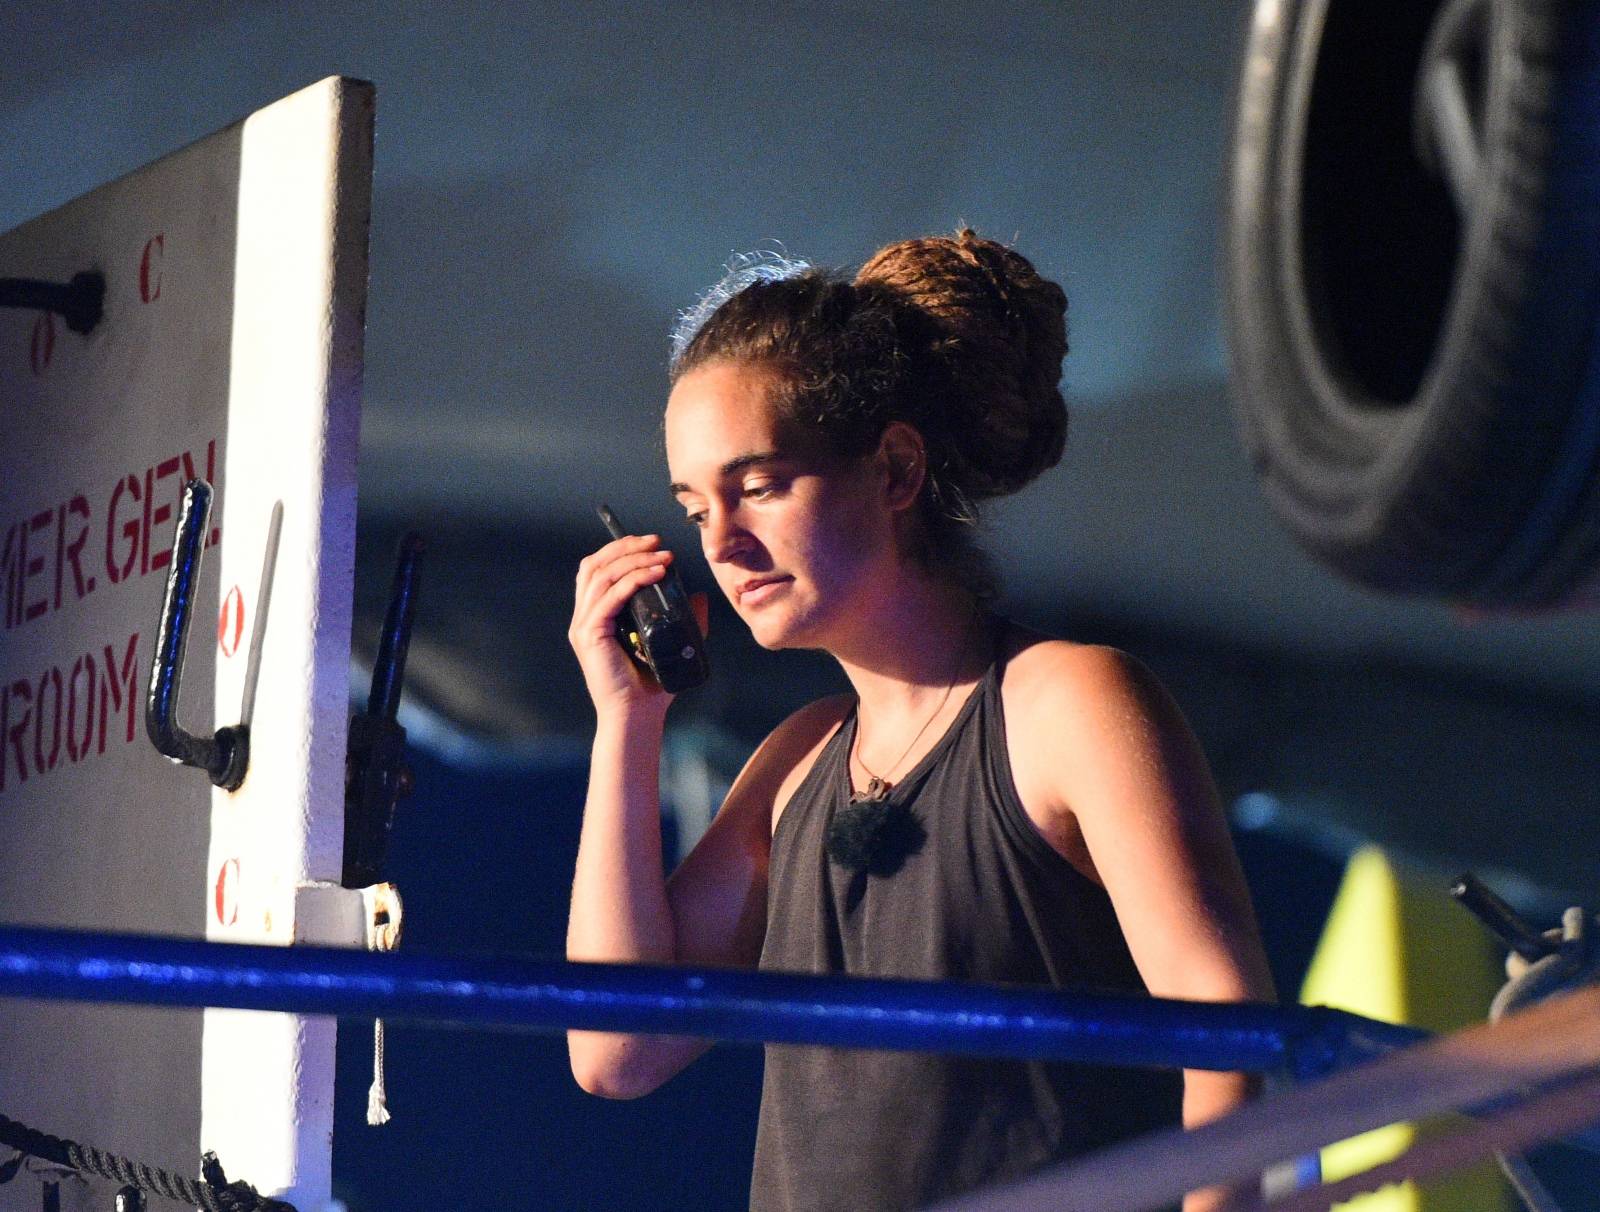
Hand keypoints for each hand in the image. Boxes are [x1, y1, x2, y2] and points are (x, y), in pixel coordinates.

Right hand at [569, 534, 707, 715]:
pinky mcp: (590, 635)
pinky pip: (610, 597)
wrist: (637, 715)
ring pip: (601, 576)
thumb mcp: (671, 641)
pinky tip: (655, 574)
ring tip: (662, 555)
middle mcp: (584, 617)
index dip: (621, 549)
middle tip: (657, 541)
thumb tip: (699, 596)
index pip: (598, 569)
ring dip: (633, 559)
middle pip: (595, 565)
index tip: (652, 542)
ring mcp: (584, 626)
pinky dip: (632, 580)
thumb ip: (684, 619)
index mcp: (596, 616)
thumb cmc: (651, 684)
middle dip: (626, 546)